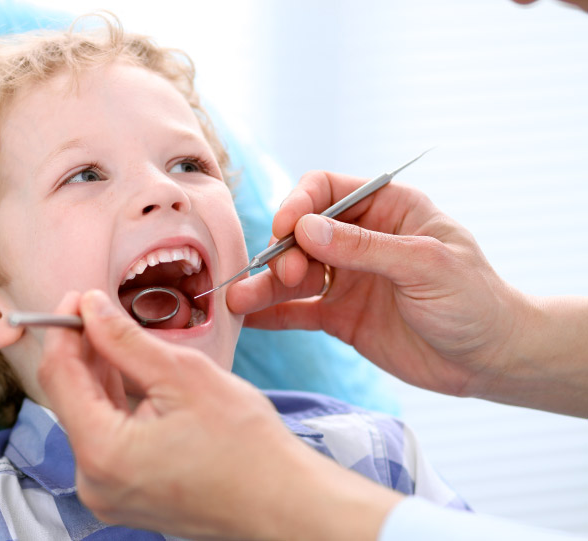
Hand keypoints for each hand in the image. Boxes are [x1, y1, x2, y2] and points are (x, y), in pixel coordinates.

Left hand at [38, 290, 399, 539]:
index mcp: (102, 452)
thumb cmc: (246, 446)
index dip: (64, 330)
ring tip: (119, 337)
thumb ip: (126, 339)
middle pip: (70, 398)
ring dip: (99, 375)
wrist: (282, 501)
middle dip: (83, 350)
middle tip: (100, 310)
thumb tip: (90, 307)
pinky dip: (115, 404)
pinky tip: (131, 375)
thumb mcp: (184, 375)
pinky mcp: (126, 495)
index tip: (78, 298)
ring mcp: (108, 493)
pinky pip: (107, 439)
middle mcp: (93, 481)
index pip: (58, 376)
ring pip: (88, 417)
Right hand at [227, 170, 527, 398]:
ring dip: (265, 285)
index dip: (298, 204)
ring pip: (294, 274)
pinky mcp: (340, 316)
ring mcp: (347, 279)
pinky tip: (247, 319)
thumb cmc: (474, 301)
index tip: (285, 229)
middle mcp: (360, 240)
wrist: (490, 360)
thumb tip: (305, 228)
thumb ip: (364, 247)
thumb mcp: (425, 266)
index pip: (326, 190)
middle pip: (302, 234)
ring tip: (238, 300)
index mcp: (386, 209)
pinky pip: (298, 310)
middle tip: (284, 276)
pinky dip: (272, 314)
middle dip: (283, 252)